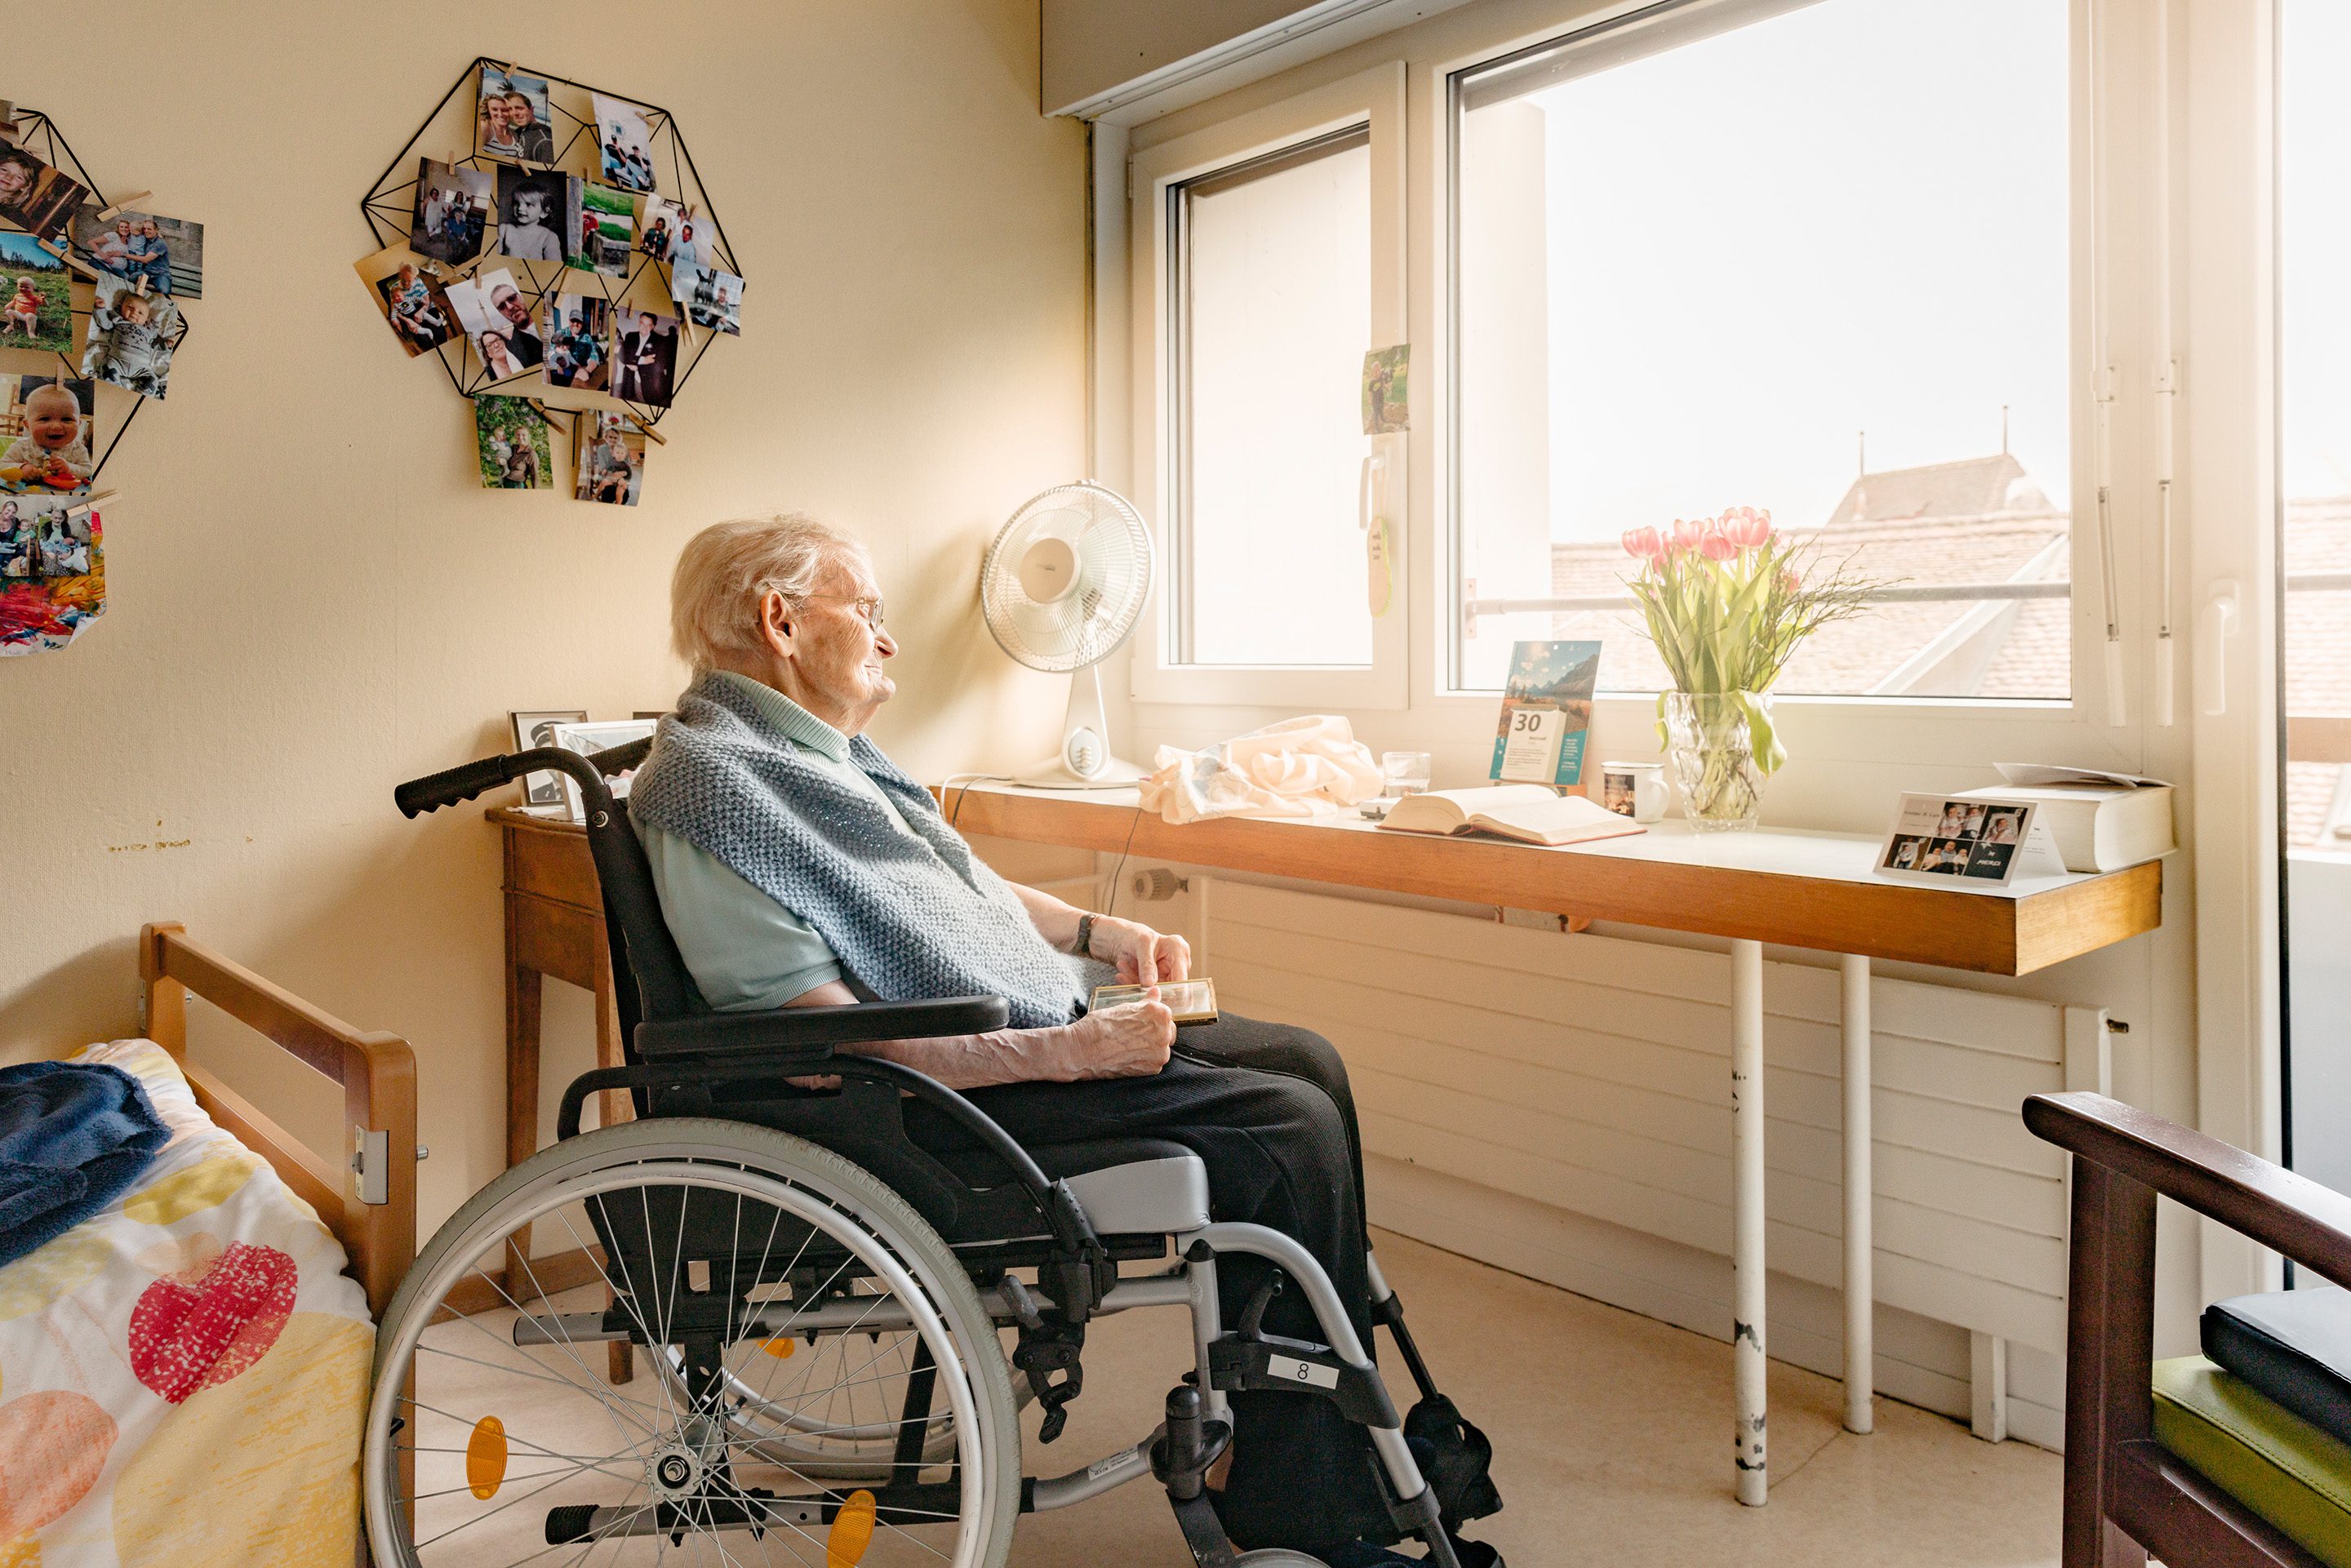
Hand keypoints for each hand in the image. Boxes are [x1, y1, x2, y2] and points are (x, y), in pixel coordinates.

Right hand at [1047, 996, 1173, 1080]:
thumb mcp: (1123, 1007)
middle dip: (1155, 1033)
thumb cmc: (1100, 1026)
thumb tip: (1156, 992)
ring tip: (1130, 1046)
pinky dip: (1145, 1060)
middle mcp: (1164, 1033)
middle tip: (1134, 1036)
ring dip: (1151, 1047)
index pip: (1165, 1015)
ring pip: (1162, 1048)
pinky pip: (1154, 1062)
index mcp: (1159, 1014)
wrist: (1084, 1050)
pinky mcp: (1153, 1069)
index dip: (1152, 1019)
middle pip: (1168, 1032)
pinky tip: (1129, 1055)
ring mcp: (1160, 1053)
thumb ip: (1146, 1002)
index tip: (1141, 1023)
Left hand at [1088, 917, 1190, 983]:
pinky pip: (1146, 990)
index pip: (1181, 979)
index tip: (1151, 991)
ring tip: (1122, 966)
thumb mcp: (1141, 944)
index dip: (1170, 990)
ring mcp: (1167, 975)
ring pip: (1155, 990)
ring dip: (1136, 983)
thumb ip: (1147, 964)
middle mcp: (1177, 965)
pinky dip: (1132, 984)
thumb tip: (1150, 983)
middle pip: (1169, 988)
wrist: (1124, 940)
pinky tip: (1121, 974)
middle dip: (1147, 986)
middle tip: (1126, 976)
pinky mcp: (1156, 983)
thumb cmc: (1136, 935)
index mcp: (1179, 951)